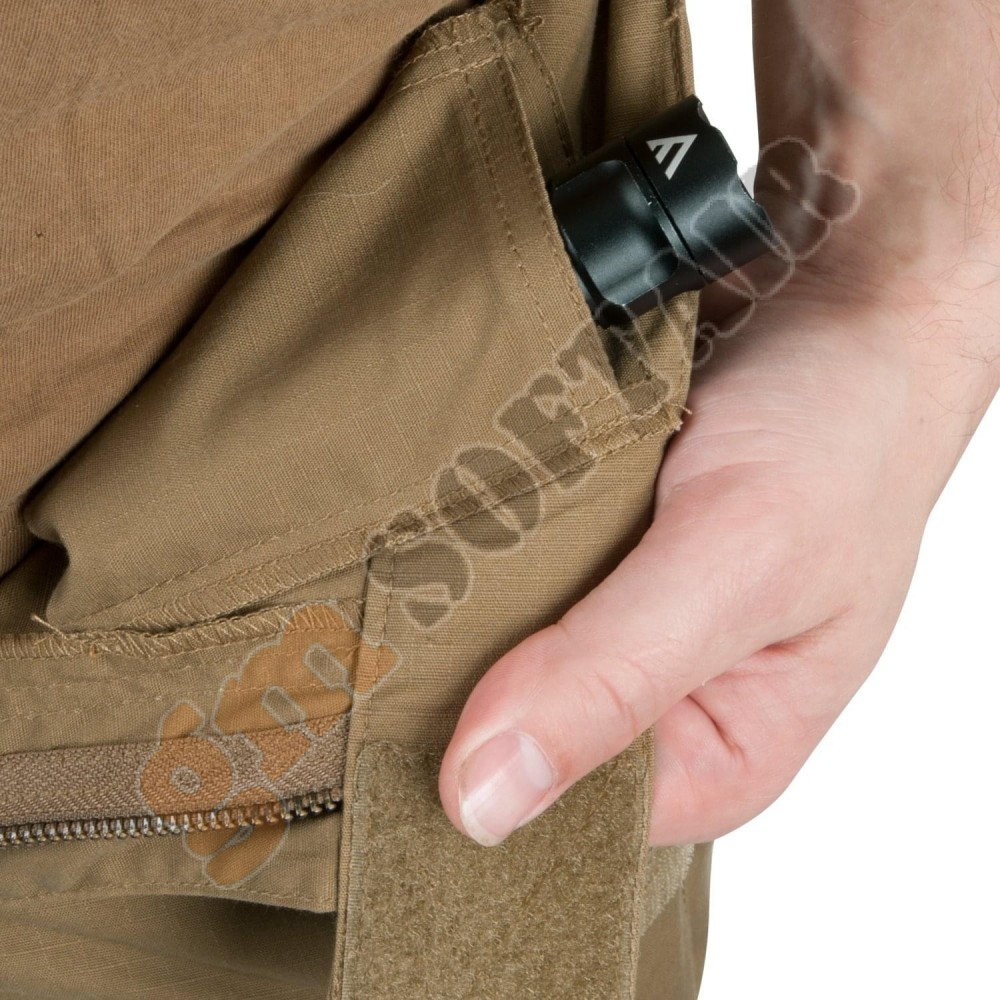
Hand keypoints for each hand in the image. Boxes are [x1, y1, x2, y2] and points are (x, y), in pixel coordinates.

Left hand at [438, 0, 999, 846]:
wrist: (846, 286)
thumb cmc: (842, 427)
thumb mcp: (741, 558)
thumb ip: (618, 674)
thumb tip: (483, 801)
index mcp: (717, 749)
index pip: (564, 811)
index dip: (482, 766)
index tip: (401, 707)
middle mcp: (659, 696)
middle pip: (518, 727)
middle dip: (452, 677)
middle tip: (390, 610)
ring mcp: (615, 616)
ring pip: (495, 643)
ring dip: (448, 595)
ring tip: (407, 549)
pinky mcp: (588, 546)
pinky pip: (498, 564)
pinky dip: (464, 533)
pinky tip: (432, 505)